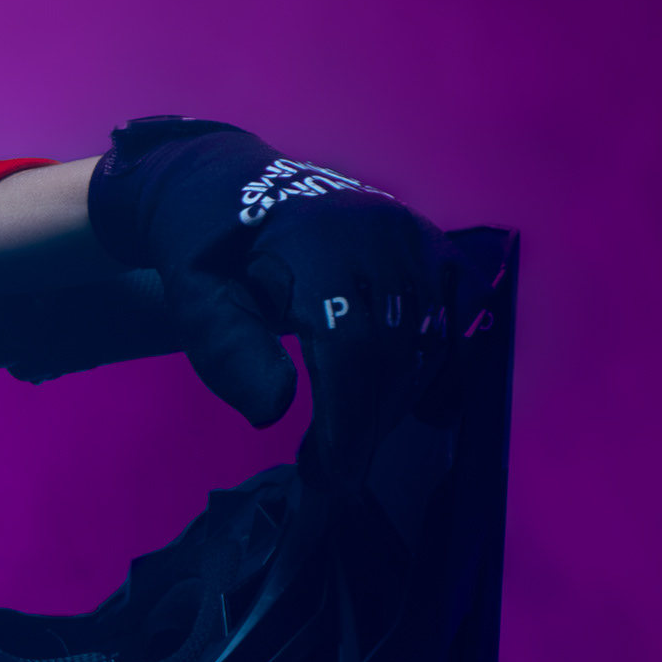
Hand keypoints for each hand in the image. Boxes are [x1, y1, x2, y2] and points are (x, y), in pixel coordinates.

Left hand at [83, 117, 463, 449]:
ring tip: (360, 432)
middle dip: (370, 419)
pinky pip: (464, 306)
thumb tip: (276, 410)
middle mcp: (375, 231)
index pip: (349, 346)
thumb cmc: (210, 257)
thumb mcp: (197, 301)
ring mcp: (409, 231)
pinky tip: (417, 394)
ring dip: (403, 397)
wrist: (230, 188)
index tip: (332, 473)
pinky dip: (448, 354)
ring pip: (431, 335)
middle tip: (340, 469)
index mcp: (313, 244)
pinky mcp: (429, 238)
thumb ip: (228, 352)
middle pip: (395, 348)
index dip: (346, 417)